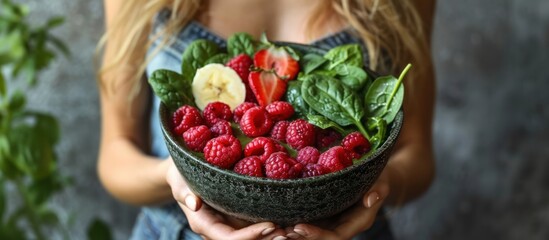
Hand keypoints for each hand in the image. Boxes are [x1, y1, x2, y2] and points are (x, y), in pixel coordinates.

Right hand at [165, 158, 286, 239]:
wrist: (182, 172)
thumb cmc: (180, 173)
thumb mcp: (179, 180)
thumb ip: (185, 192)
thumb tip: (194, 204)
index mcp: (204, 224)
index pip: (229, 238)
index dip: (250, 236)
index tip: (271, 226)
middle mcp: (219, 229)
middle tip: (290, 233)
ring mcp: (230, 224)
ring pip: (251, 238)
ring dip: (271, 237)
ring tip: (294, 230)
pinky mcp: (238, 217)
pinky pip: (255, 226)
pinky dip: (271, 227)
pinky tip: (290, 222)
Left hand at [285, 168, 391, 239]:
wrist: (375, 177)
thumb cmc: (379, 177)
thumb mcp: (382, 181)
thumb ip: (378, 190)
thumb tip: (371, 199)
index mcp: (357, 222)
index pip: (336, 236)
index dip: (317, 235)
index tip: (299, 227)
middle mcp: (342, 225)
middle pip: (320, 238)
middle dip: (300, 238)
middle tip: (280, 233)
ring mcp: (330, 220)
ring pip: (311, 232)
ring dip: (293, 234)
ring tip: (274, 229)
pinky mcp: (322, 213)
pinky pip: (307, 220)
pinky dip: (292, 222)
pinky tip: (276, 219)